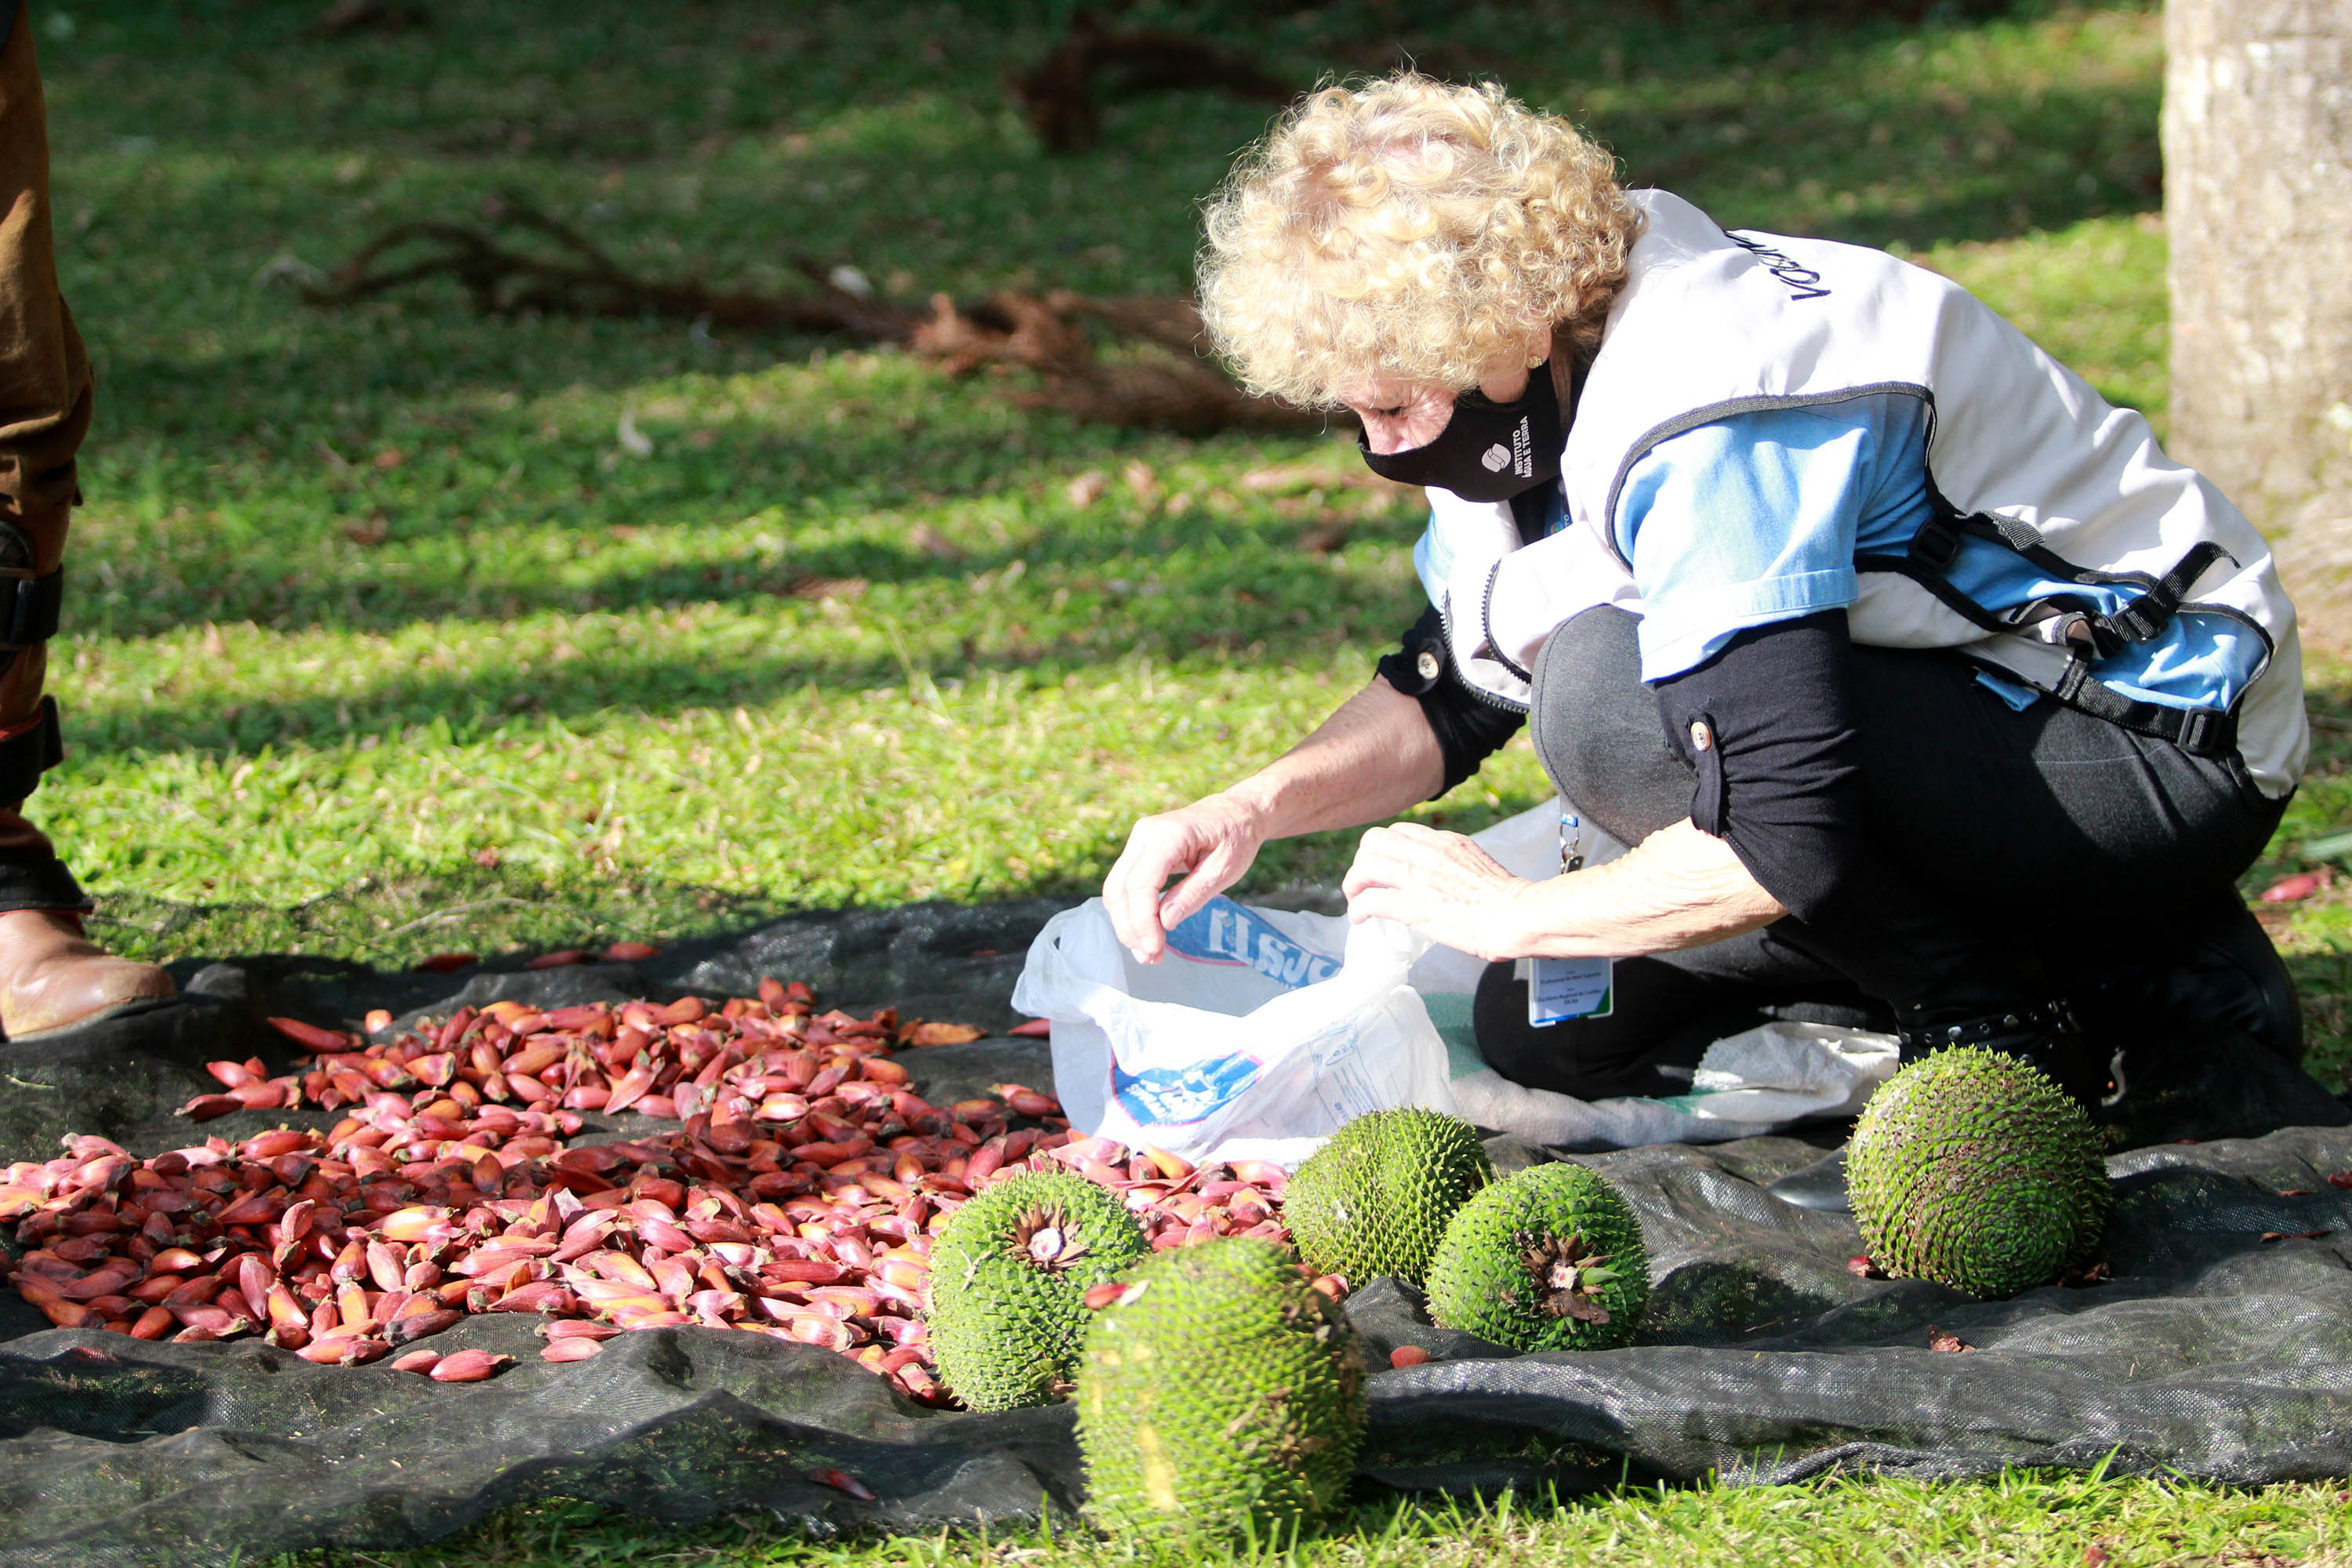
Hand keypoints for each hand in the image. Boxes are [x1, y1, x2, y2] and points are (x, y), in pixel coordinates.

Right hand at [1103, 793, 1268, 963]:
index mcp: (1168, 835)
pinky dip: (1132, 911)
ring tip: (1148, 953)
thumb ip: (1194, 894)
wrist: (1236, 812)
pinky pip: (1126, 884)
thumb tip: (1165, 921)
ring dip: (1127, 924)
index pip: (1141, 884)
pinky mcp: (1139, 850)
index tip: (1155, 948)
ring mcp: (1138, 840)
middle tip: (1150, 958)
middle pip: (1120, 889)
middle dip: (1130, 928)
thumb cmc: (1236, 838)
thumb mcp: (1225, 869)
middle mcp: (1145, 834)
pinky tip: (1146, 934)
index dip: (1143, 921)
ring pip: (1116, 889)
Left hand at [1341, 822, 1532, 960]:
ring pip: (1363, 867)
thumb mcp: (1477, 864)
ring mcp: (1416, 877)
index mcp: (1445, 841)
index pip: (1398, 832)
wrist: (1517, 916)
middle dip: (1363, 863)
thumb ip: (1454, 864)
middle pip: (1372, 842)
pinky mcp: (1411, 905)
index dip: (1384, 850)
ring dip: (1354, 885)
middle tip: (1366, 885)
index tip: (1384, 869)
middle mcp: (1426, 852)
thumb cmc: (1507, 900)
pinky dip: (1358, 909)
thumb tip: (1441, 878)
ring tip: (1357, 901)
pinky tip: (1360, 919)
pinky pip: (1369, 900)